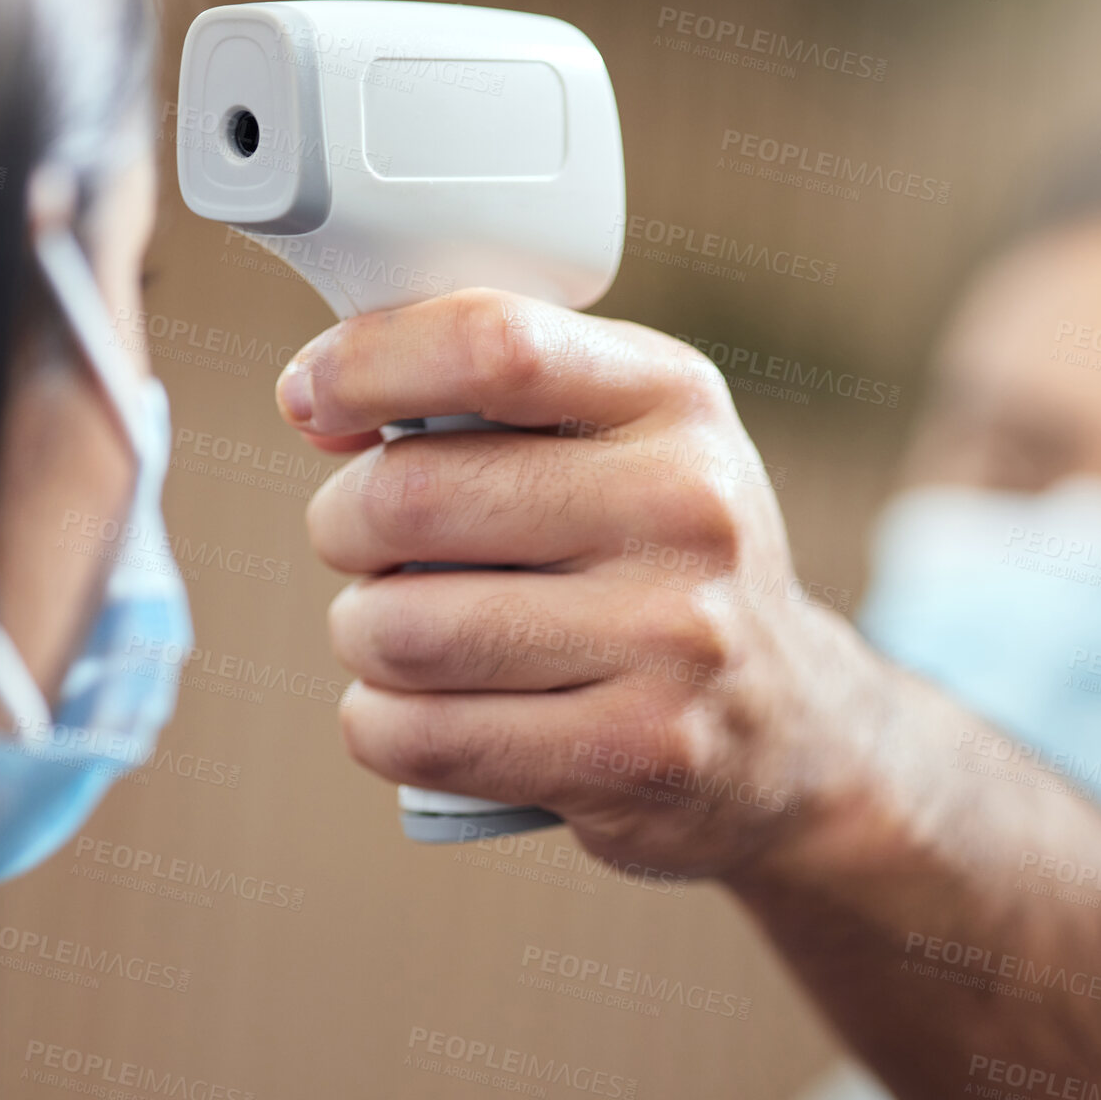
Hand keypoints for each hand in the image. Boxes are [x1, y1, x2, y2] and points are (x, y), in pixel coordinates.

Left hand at [276, 289, 886, 878]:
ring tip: (400, 632)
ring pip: (401, 632)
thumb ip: (495, 395)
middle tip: (365, 548)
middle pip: (411, 500)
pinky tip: (412, 710)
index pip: (493, 344)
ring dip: (359, 634)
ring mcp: (672, 641)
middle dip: (341, 525)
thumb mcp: (628, 439)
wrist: (789, 728)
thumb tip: (318, 400)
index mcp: (675, 400)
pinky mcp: (635, 756)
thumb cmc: (659, 564)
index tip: (311, 398)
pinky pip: (422, 737)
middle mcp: (687, 509)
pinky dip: (378, 724)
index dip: (365, 364)